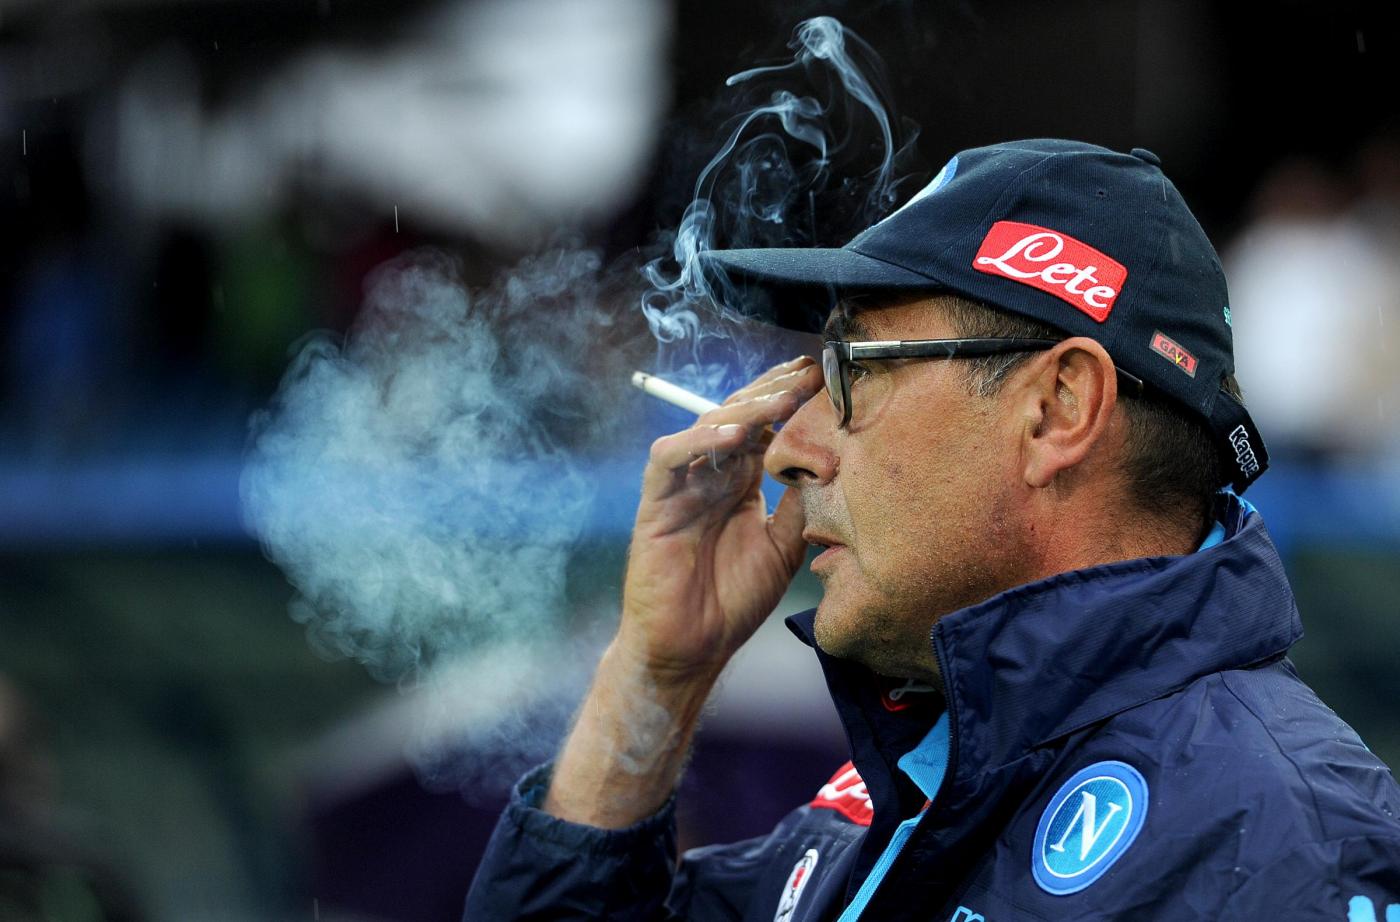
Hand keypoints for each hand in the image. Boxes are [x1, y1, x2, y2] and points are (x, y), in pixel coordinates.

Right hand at [617, 355, 822, 681]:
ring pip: (707, 427)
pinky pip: (669, 458)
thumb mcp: (784, 548)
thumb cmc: (733, 601)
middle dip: (772, 391)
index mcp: (739, 484)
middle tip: (808, 374)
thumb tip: (834, 465)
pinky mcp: (655, 503)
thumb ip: (800, 507)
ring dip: (745, 410)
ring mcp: (681, 486)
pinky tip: (734, 436)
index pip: (763, 427)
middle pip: (738, 415)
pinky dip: (699, 442)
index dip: (788, 400)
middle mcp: (710, 476)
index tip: (824, 379)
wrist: (692, 649)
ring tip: (782, 400)